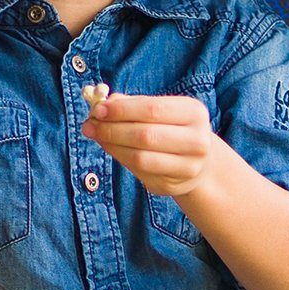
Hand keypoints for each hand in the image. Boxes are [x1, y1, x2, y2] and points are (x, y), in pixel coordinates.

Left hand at [81, 91, 219, 199]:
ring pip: (141, 157)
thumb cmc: (171, 128)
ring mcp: (189, 166)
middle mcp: (197, 140)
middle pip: (146, 135)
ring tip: (96, 136)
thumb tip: (102, 105)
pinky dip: (120, 158)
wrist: (198, 161)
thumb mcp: (159, 111)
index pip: (152, 109)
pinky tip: (111, 149)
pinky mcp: (175, 184)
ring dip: (112, 146)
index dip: (122, 110)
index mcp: (194, 113)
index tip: (98, 109)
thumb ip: (132, 105)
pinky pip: (140, 172)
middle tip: (90, 125)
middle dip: (112, 129)